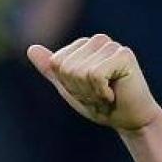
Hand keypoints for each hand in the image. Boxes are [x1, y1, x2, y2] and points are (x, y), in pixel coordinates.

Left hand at [27, 34, 161, 130]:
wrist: (131, 120)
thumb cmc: (102, 105)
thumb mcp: (70, 89)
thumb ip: (52, 70)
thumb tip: (30, 48)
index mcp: (83, 46)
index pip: (57, 63)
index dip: (68, 85)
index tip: (86, 92)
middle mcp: (97, 40)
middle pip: (67, 68)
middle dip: (80, 90)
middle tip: (98, 96)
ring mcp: (111, 45)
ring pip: (80, 72)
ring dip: (91, 93)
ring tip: (106, 95)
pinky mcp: (124, 55)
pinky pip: (95, 75)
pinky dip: (101, 92)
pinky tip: (114, 94)